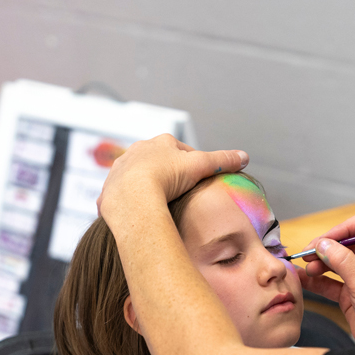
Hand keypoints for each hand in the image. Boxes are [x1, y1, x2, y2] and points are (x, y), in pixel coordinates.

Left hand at [96, 133, 247, 221]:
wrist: (133, 197)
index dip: (192, 164)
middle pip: (158, 161)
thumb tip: (245, 156)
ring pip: (138, 176)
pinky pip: (122, 194)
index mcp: (160, 142)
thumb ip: (223, 160)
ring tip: (159, 202)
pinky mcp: (110, 189)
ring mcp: (121, 169)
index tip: (198, 178)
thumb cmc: (167, 177)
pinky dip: (131, 201)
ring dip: (147, 185)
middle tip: (180, 191)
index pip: (181, 150)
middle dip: (168, 173)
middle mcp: (137, 150)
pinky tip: (140, 212)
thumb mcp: (201, 166)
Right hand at [297, 211, 354, 347]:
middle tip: (307, 255)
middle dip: (326, 247)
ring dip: (319, 263)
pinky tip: (304, 279)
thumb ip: (342, 261)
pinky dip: (317, 280)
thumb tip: (322, 243)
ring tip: (306, 269)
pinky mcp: (351, 295)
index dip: (343, 229)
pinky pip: (330, 281)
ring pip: (336, 262)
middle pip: (346, 243)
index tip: (324, 240)